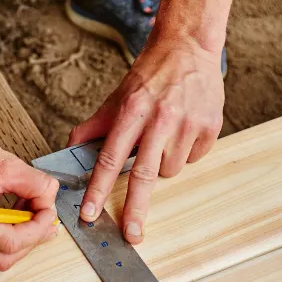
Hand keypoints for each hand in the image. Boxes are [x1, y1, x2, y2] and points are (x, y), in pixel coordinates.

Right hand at [0, 114, 59, 269]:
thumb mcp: (5, 162)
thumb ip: (35, 184)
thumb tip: (50, 202)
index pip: (8, 241)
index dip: (36, 230)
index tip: (48, 213)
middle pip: (2, 258)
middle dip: (30, 239)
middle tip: (44, 217)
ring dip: (18, 240)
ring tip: (28, 213)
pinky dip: (3, 237)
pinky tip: (11, 216)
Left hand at [68, 36, 223, 243]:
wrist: (188, 47)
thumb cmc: (151, 74)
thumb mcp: (118, 96)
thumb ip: (95, 125)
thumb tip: (71, 147)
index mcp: (132, 110)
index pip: (110, 157)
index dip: (98, 188)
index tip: (90, 213)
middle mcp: (160, 118)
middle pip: (144, 175)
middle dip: (136, 209)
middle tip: (132, 234)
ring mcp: (188, 123)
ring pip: (170, 169)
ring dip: (163, 164)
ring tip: (164, 136)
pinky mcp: (210, 126)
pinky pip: (194, 158)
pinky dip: (186, 152)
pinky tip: (184, 130)